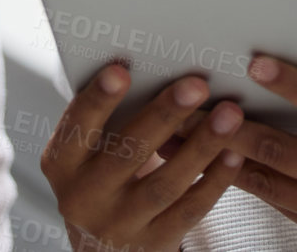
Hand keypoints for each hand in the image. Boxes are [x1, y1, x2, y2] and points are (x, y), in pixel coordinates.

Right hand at [42, 63, 244, 251]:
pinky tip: (233, 154)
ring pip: (165, 183)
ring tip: (229, 114)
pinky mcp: (153, 244)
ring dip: (201, 146)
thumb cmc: (99, 176)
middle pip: (128, 152)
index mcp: (63, 162)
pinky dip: (214, 180)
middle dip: (164, 115)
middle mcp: (86, 196)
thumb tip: (152, 64)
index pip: (79, 125)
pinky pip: (189, 210)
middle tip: (196, 85)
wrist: (101, 247)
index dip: (99, 99)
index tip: (121, 70)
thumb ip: (107, 117)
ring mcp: (120, 224)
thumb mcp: (85, 150)